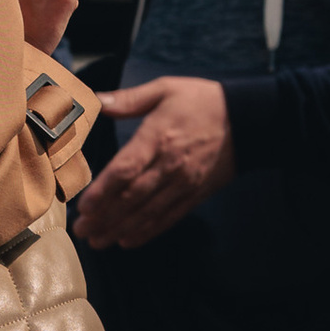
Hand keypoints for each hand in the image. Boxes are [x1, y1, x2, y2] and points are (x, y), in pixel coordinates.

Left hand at [73, 76, 236, 251]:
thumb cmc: (203, 101)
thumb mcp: (165, 89)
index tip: (84, 205)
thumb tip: (95, 99)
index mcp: (159, 137)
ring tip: (98, 241)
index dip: (103, 191)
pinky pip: (168, 217)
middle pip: (132, 197)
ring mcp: (184, 183)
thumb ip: (128, 99)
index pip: (126, 169)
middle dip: (104, 217)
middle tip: (81, 230)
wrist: (248, 119)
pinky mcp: (196, 194)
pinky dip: (147, 232)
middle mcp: (171, 165)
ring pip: (147, 213)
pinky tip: (127, 240)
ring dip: (120, 229)